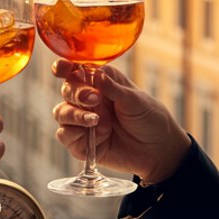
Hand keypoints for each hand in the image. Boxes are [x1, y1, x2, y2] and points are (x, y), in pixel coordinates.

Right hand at [51, 59, 190, 183]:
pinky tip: (92, 134)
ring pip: (61, 112)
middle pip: (66, 90)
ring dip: (74, 114)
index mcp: (101, 82)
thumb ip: (112, 88)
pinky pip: (64, 135)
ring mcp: (82, 121)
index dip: (64, 67)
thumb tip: (95, 72)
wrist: (158, 151)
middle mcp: (88, 100)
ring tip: (95, 120)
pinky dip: (73, 133)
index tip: (62, 69)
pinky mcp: (81, 143)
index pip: (75, 70)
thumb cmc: (150, 119)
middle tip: (94, 99)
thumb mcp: (135, 100)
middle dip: (76, 93)